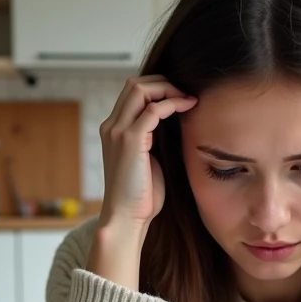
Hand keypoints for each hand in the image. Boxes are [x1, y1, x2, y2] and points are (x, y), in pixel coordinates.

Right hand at [92, 76, 196, 288]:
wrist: (127, 218)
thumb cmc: (141, 196)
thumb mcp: (148, 161)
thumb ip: (154, 140)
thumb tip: (175, 125)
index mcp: (114, 130)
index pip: (132, 93)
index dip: (157, 88)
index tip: (180, 96)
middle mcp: (112, 126)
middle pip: (134, 84)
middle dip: (163, 83)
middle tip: (186, 93)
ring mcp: (118, 132)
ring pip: (140, 89)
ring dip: (168, 89)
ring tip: (188, 98)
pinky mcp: (130, 140)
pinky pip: (153, 109)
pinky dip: (172, 103)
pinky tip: (189, 107)